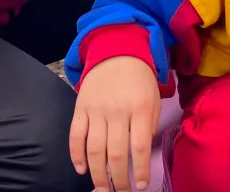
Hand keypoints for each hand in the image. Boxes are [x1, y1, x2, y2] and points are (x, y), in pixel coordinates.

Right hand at [69, 56, 161, 191]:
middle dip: (119, 179)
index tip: (141, 186)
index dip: (140, 170)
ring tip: (102, 188)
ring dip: (98, 173)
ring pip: (95, 149)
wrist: (116, 52)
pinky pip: (75, 135)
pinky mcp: (80, 108)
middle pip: (117, 153)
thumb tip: (140, 153)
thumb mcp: (154, 98)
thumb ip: (150, 125)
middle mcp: (117, 111)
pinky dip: (76, 155)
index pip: (140, 146)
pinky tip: (81, 169)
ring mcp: (96, 110)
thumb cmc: (140, 80)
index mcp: (140, 108)